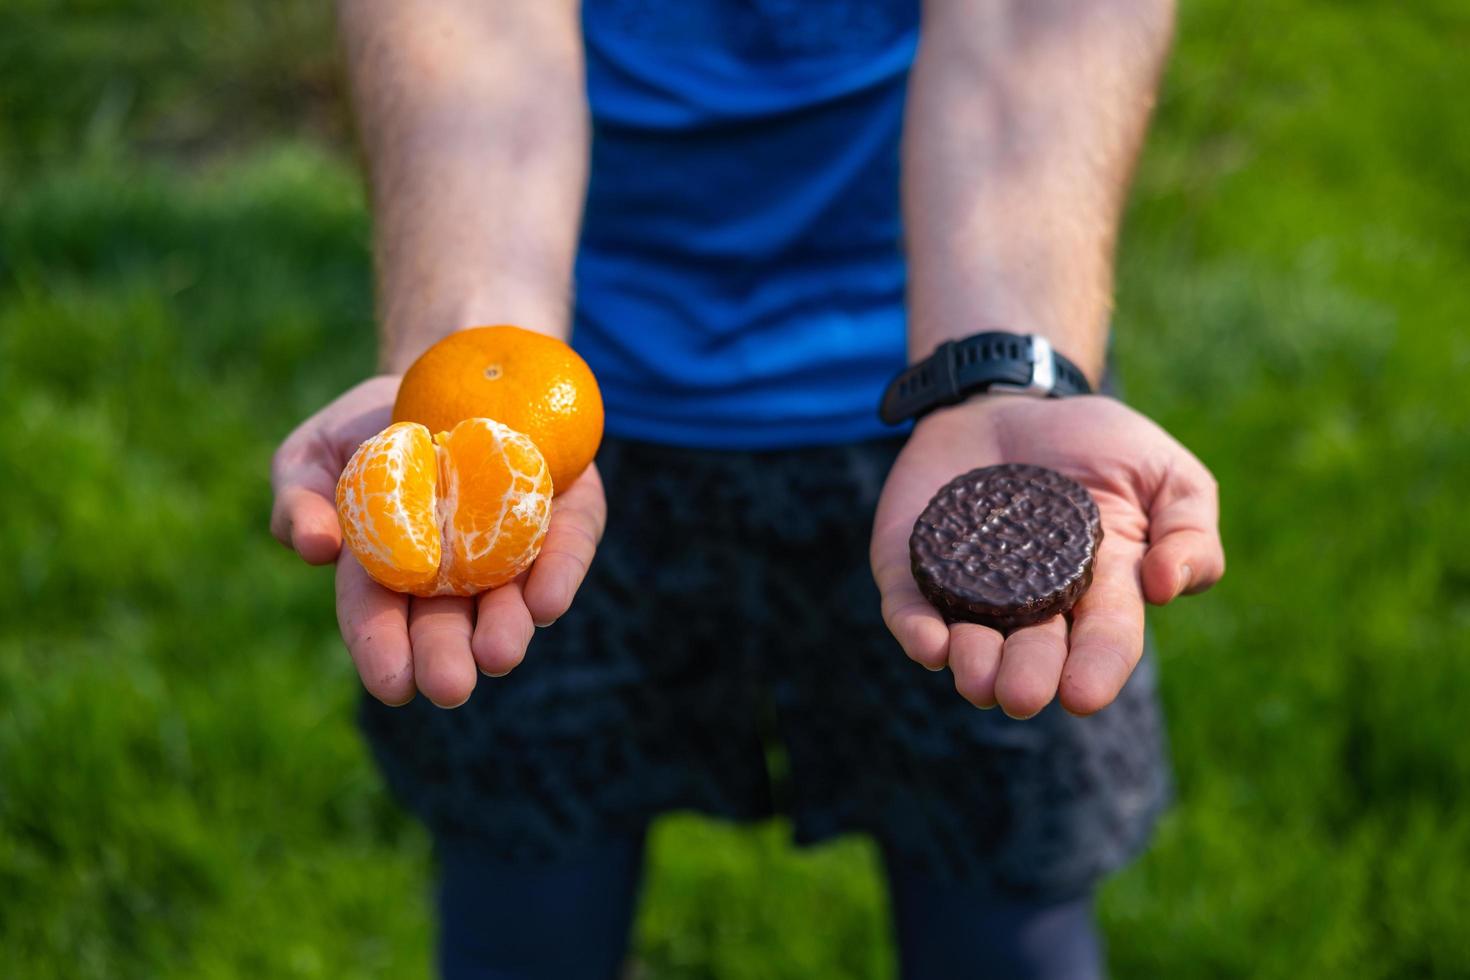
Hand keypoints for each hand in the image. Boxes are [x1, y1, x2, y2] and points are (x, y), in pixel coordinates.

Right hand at [270, 376, 605, 707]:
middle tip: (450, 687)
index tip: (392, 684)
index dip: (383, 650)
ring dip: (507, 628)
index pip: (381, 618)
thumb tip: (312, 545)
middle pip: (449, 623)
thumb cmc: (373, 425)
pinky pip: (566, 547)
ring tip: (500, 654)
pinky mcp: (565, 516)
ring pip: (513, 599)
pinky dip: (558, 573)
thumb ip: (299, 498)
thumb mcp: (318, 451)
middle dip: (447, 657)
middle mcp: (457, 573)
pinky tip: (546, 602)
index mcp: (390, 571)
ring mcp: (514, 546)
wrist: (454, 369)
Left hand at [871, 395, 1223, 718]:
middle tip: (1020, 694)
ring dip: (972, 666)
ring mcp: (971, 590)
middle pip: (1032, 654)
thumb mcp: (1163, 471)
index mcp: (1101, 593)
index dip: (1096, 670)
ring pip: (970, 645)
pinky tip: (929, 645)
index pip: (1103, 641)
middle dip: (1027, 678)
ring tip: (977, 677)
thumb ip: (1188, 529)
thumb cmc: (1093, 440)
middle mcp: (1034, 607)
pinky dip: (917, 630)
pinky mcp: (915, 569)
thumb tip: (1168, 588)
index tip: (1083, 695)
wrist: (1007, 399)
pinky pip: (910, 609)